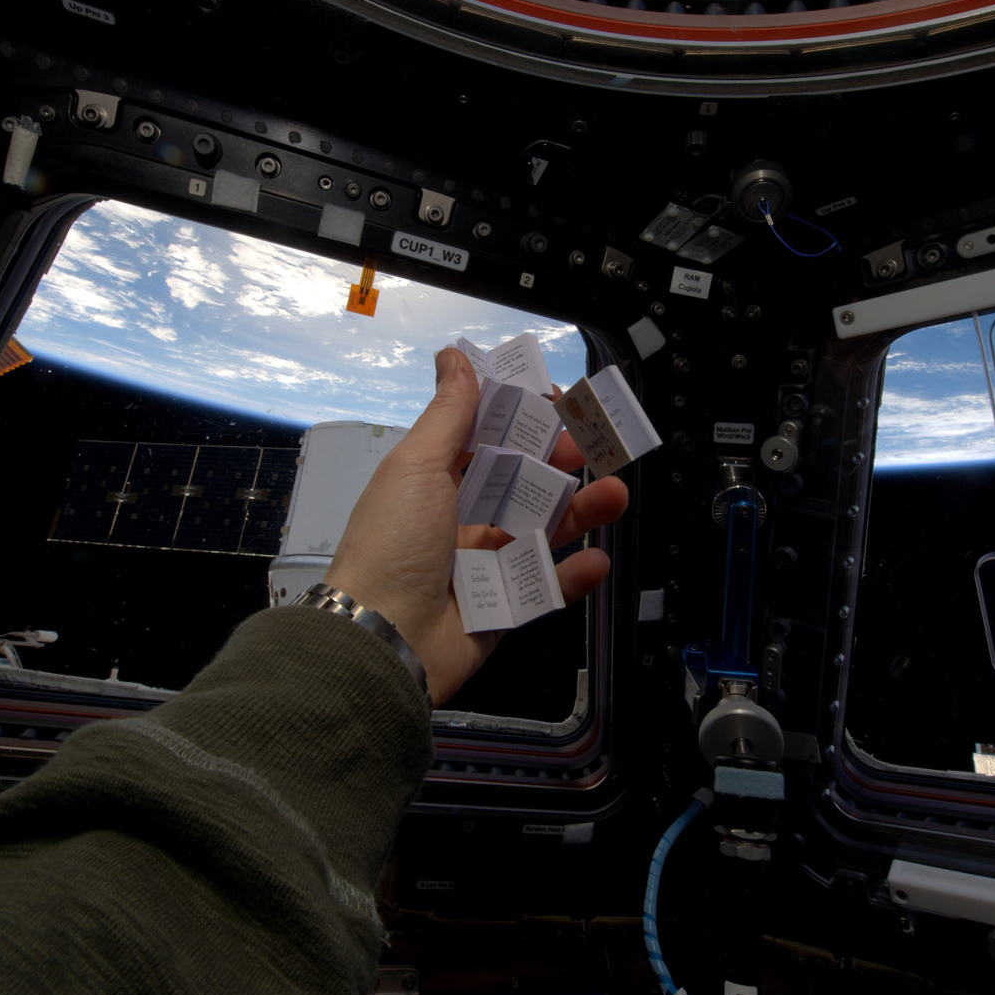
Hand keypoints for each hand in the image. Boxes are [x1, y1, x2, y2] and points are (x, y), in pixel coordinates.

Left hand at [323, 349, 628, 705]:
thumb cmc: (391, 543)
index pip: (487, 440)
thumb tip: (454, 357)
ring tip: (615, 495)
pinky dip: (572, 576)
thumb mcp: (417, 466)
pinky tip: (595, 560)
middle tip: (591, 449)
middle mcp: (458, 520)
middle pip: (521, 484)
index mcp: (434, 482)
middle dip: (559, 464)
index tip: (557, 402)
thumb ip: (447, 414)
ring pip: (541, 532)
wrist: (379, 638)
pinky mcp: (501, 609)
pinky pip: (545, 589)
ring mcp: (482, 566)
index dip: (522, 419)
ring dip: (580, 513)